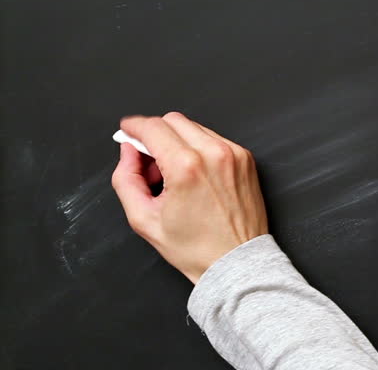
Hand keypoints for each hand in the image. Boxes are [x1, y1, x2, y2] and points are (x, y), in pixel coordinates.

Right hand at [111, 112, 268, 283]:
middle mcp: (214, 154)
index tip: (127, 131)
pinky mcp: (246, 159)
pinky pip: (214, 139)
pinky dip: (199, 149)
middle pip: (173, 120)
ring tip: (174, 175)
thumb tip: (128, 151)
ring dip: (177, 141)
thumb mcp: (143, 219)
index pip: (152, 127)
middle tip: (150, 164)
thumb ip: (127, 178)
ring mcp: (234, 154)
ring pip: (195, 127)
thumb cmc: (196, 248)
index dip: (134, 127)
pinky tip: (195, 176)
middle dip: (155, 135)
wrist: (236, 261)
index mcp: (186, 167)